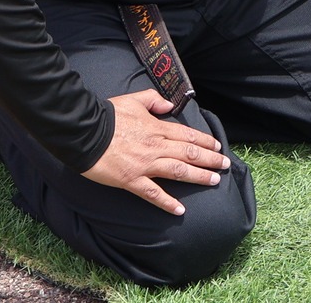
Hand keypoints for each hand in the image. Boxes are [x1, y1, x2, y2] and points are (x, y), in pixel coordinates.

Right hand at [82, 90, 231, 215]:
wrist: (85, 133)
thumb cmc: (108, 116)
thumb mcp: (134, 100)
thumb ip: (154, 100)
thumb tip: (169, 105)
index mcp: (157, 128)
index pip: (188, 135)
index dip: (205, 141)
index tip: (217, 147)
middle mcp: (156, 147)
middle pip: (189, 153)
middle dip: (210, 160)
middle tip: (225, 165)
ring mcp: (145, 165)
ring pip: (179, 171)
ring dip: (199, 177)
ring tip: (214, 181)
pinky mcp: (131, 180)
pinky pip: (153, 193)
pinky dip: (167, 202)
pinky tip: (180, 210)